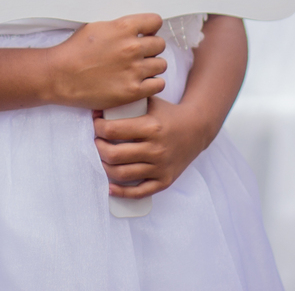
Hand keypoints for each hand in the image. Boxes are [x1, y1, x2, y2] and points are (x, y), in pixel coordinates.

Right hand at [46, 13, 165, 109]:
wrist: (59, 75)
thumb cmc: (75, 50)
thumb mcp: (97, 27)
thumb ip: (120, 26)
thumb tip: (137, 27)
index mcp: (124, 28)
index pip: (156, 21)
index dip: (151, 28)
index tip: (145, 34)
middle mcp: (132, 47)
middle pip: (160, 44)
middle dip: (151, 48)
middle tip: (139, 54)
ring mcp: (134, 70)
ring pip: (161, 64)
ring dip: (152, 66)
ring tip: (138, 69)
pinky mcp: (133, 91)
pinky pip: (159, 84)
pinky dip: (152, 83)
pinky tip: (141, 82)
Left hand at [93, 95, 207, 198]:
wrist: (197, 129)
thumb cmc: (168, 114)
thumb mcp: (151, 102)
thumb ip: (128, 101)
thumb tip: (98, 107)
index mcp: (151, 127)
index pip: (113, 130)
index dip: (98, 127)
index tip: (96, 124)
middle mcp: (156, 149)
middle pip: (114, 154)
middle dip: (98, 148)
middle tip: (97, 142)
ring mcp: (161, 167)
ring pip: (122, 174)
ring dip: (105, 167)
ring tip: (102, 158)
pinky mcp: (165, 180)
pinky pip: (139, 192)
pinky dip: (122, 192)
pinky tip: (110, 187)